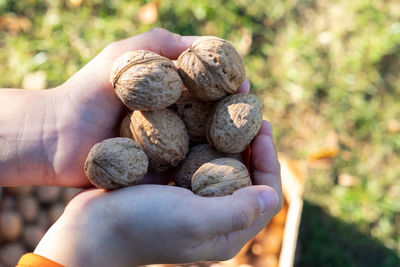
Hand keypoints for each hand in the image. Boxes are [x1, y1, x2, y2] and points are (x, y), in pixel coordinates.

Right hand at [34, 120, 281, 265]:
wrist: (92, 228)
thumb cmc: (141, 227)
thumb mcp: (193, 221)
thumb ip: (236, 212)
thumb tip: (273, 196)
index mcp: (227, 232)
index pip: (265, 196)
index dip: (270, 161)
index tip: (264, 128)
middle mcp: (215, 217)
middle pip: (247, 176)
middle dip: (252, 143)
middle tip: (251, 112)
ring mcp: (195, 200)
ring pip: (224, 164)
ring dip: (230, 137)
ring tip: (230, 108)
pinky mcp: (177, 186)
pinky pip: (199, 158)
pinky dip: (204, 138)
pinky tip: (201, 117)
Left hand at [49, 28, 250, 186]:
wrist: (54, 135)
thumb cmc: (86, 91)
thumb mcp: (122, 55)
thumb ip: (160, 43)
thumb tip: (205, 45)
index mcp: (168, 90)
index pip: (208, 86)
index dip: (229, 84)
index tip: (244, 87)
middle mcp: (172, 117)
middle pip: (212, 116)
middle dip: (235, 117)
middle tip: (255, 121)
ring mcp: (167, 145)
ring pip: (204, 144)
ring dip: (226, 145)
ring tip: (247, 146)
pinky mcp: (159, 170)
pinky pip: (187, 169)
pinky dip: (206, 169)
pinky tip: (225, 171)